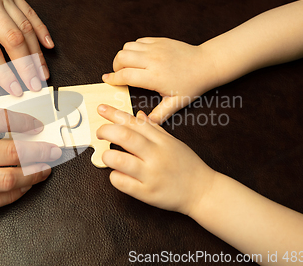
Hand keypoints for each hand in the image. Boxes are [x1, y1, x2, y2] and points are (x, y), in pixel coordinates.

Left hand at [96, 104, 215, 214]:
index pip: (135, 123)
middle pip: (125, 137)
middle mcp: (155, 156)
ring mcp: (150, 175)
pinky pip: (122, 182)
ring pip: (119, 160)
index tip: (101, 109)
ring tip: (107, 155)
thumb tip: (139, 115)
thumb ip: (155, 129)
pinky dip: (114, 176)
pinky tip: (117, 174)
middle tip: (100, 132)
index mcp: (162, 141)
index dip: (115, 114)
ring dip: (107, 155)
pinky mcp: (146, 193)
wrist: (203, 191)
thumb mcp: (173, 143)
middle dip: (106, 131)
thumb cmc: (188, 166)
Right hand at [102, 37, 218, 122]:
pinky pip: (138, 41)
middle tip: (118, 74)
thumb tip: (144, 123)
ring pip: (127, 47)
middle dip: (115, 66)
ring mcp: (155, 48)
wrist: (206, 64)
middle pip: (121, 58)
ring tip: (127, 66)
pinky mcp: (159, 40)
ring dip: (123, 56)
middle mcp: (152, 60)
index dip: (113, 78)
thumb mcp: (176, 102)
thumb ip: (159, 114)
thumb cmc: (193, 84)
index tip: (107, 80)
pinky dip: (134, 48)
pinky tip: (139, 57)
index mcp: (154, 76)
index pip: (125, 75)